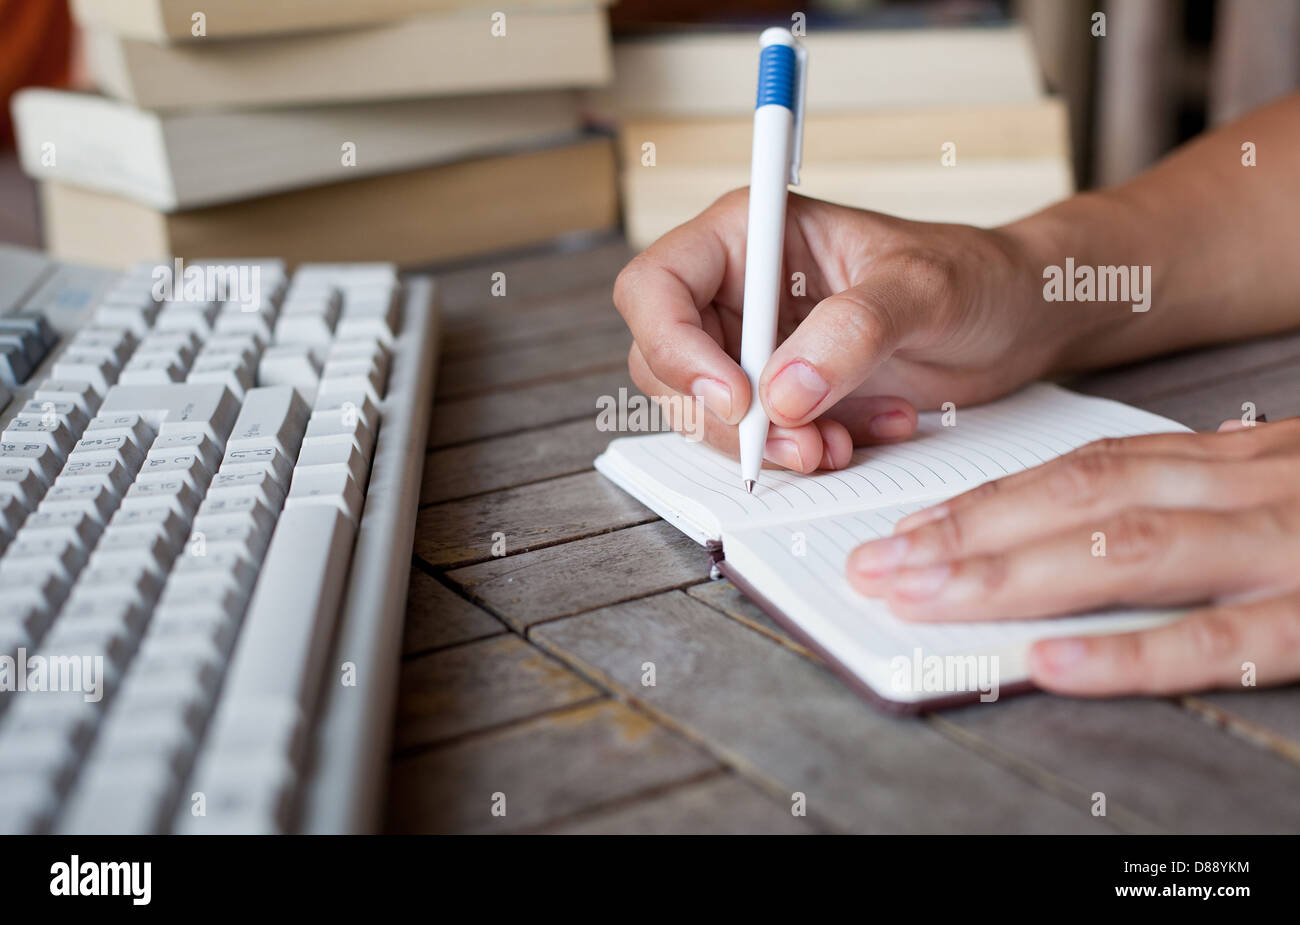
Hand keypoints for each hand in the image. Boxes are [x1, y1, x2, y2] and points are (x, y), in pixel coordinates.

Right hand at [613, 190, 1070, 472]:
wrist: (1014, 321)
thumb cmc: (973, 274)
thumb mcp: (923, 287)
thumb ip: (854, 330)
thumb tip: (783, 392)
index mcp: (749, 235)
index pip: (657, 287)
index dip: (675, 347)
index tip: (736, 397)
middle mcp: (737, 292)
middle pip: (667, 363)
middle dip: (724, 418)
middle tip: (796, 445)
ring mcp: (754, 348)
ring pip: (705, 414)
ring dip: (766, 446)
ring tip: (842, 446)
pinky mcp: (781, 397)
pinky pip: (758, 440)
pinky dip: (805, 453)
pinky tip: (870, 433)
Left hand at [847, 418, 1299, 695]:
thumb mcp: (1277, 488)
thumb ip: (1185, 504)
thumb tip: (1067, 537)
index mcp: (1226, 464)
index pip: (1083, 472)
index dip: (985, 502)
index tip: (906, 529)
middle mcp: (1244, 492)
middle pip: (1083, 501)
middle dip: (967, 535)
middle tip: (877, 567)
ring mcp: (1286, 547)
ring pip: (1128, 551)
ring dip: (1012, 577)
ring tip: (925, 599)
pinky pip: (1221, 638)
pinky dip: (1129, 653)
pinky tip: (1049, 662)